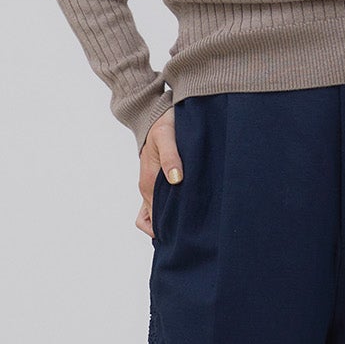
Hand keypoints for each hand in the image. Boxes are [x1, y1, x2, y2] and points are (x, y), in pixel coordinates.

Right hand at [137, 112, 183, 240]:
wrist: (154, 114)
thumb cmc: (162, 124)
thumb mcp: (167, 136)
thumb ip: (171, 157)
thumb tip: (175, 179)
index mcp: (148, 183)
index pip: (156, 219)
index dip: (172, 227)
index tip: (190, 229)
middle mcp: (147, 189)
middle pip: (158, 221)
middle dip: (174, 228)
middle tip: (197, 229)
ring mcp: (151, 187)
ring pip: (157, 216)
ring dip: (172, 220)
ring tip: (193, 222)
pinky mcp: (157, 182)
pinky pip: (158, 206)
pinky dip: (169, 212)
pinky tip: (187, 211)